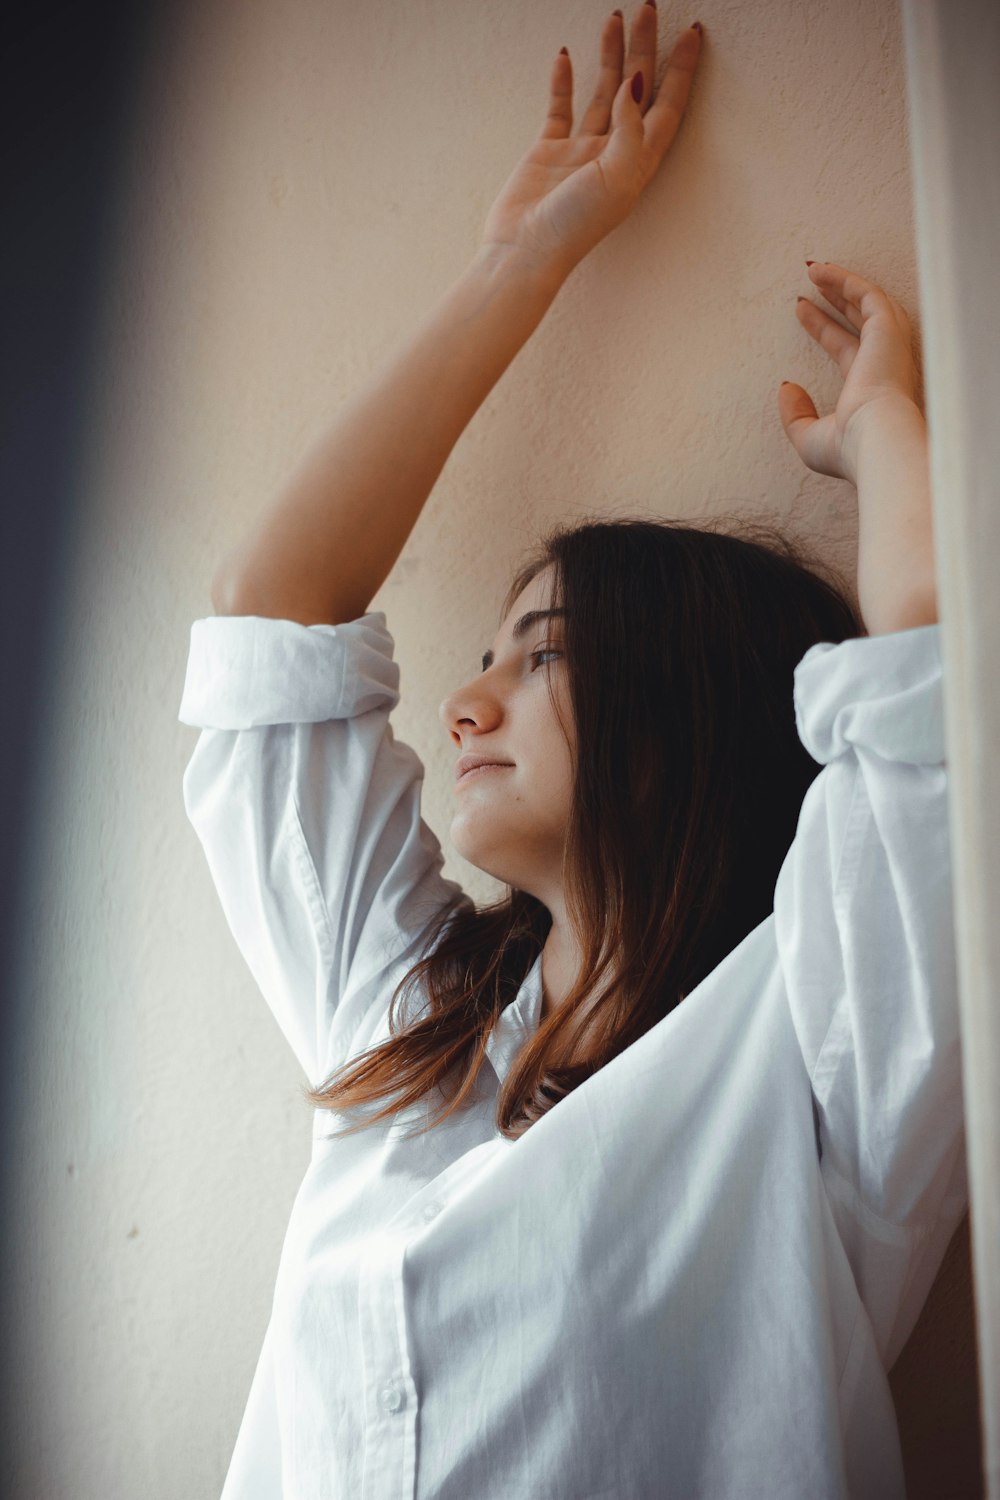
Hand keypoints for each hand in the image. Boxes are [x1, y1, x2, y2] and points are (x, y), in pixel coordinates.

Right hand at [479, 7, 702, 279]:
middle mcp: (615, 154)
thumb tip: (637, 81)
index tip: (690, 33)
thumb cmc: (575, 227)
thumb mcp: (615, 176)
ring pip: (602, 92)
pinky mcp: (550, 152)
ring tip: (613, 18)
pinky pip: (561, 108)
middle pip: (637, 89)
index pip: (667, 106)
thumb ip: (629, 127)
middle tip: (647, 8)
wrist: (525, 252)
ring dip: (609, 56)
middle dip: (644, 48)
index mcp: (638, 163)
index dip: (681, 70)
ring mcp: (582, 152)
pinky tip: (565, 56)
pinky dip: (564, 81)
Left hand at [778, 262, 924, 486]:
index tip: (801, 311)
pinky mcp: (889, 329)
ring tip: (813, 269)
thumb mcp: (810, 438)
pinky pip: (867, 294)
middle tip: (810, 287)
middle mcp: (884, 363)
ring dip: (842, 283)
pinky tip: (820, 271)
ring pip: (867, 302)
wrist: (876, 440)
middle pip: (857, 320)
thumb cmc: (848, 449)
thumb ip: (796, 415)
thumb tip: (785, 387)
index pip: (845, 347)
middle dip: (835, 300)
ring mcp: (889, 344)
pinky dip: (845, 279)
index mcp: (870, 387)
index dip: (823, 329)